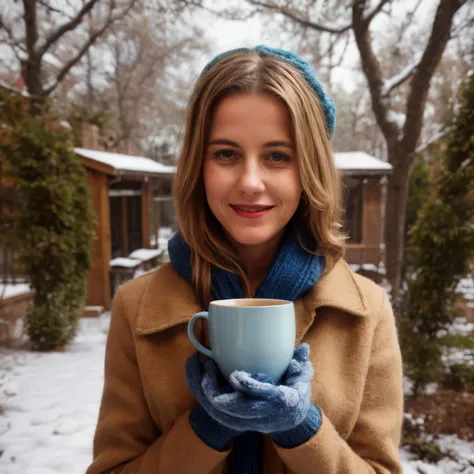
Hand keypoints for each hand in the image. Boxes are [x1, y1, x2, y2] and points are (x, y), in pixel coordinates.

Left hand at [185, 343, 313, 432]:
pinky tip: (196, 370)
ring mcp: (245, 420)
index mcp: (281, 402)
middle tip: (210, 365)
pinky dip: (200, 391)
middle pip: (234, 410)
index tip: (237, 375)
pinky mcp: (233, 418)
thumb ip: (301, 363)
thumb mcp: (302, 378)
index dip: (252, 388)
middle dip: (218, 390)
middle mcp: (262, 415)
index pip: (267, 398)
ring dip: (206, 389)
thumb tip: (304, 348)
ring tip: (199, 364)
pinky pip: (211, 409)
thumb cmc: (294, 392)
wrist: (288, 420)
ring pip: (219, 412)